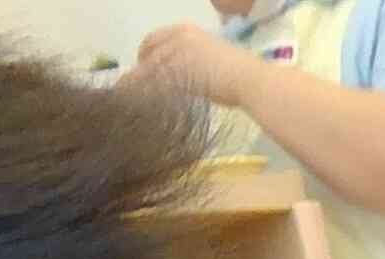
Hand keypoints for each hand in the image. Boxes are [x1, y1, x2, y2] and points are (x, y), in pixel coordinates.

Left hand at [134, 23, 262, 107]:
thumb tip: (178, 72)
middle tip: (136, 87)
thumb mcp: (210, 56)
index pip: (153, 39)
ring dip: (138, 84)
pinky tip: (144, 103)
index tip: (144, 69)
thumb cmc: (239, 73)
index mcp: (186, 30)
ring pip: (148, 69)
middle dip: (138, 69)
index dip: (145, 55)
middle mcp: (178, 37)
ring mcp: (177, 53)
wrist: (250, 80)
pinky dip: (146, 93)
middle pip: (146, 52)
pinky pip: (155, 83)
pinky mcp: (177, 72)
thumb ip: (190, 59)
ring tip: (134, 98)